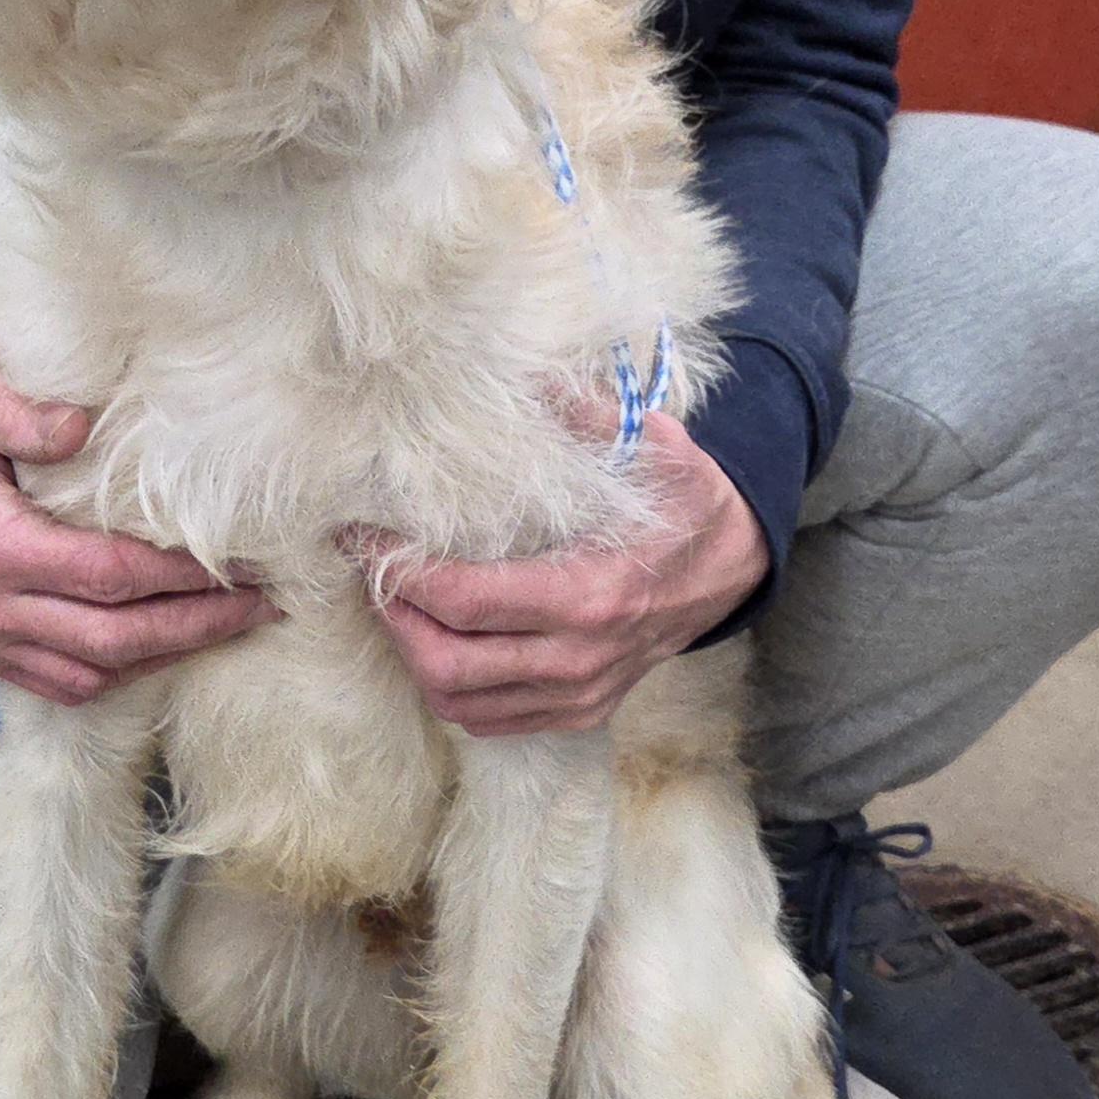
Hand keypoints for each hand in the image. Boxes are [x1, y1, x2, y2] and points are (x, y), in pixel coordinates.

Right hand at [0, 361, 274, 705]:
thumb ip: (20, 409)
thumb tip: (78, 426)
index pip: (109, 575)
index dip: (179, 575)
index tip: (238, 563)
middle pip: (114, 637)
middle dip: (197, 625)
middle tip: (262, 606)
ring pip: (96, 671)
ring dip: (168, 652)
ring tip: (230, 624)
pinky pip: (67, 683)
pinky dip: (124, 670)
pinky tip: (168, 643)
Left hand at [358, 414, 769, 737]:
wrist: (734, 569)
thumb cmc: (685, 504)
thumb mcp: (653, 445)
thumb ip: (585, 413)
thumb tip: (523, 378)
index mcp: (589, 594)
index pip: (461, 599)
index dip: (398, 571)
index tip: (363, 536)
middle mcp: (578, 657)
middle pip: (445, 662)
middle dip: (395, 618)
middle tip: (376, 573)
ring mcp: (580, 694)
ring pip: (460, 702)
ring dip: (416, 656)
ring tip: (401, 605)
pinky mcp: (581, 712)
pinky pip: (491, 720)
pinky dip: (452, 688)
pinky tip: (442, 640)